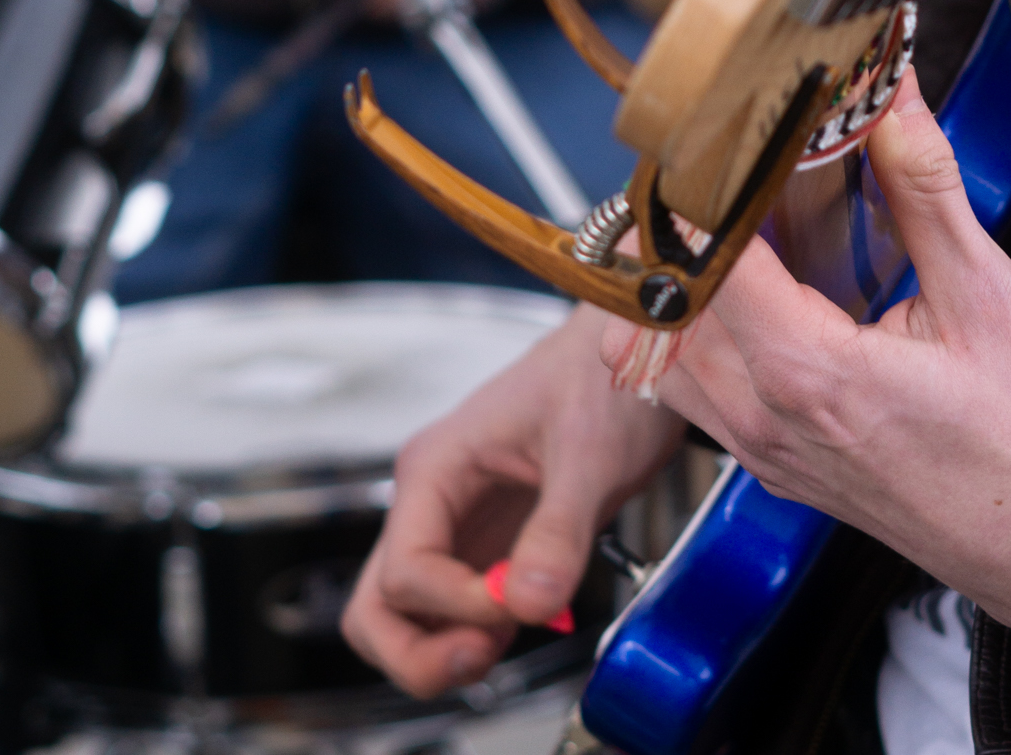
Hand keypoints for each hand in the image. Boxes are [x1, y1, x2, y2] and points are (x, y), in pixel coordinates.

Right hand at [343, 306, 683, 695]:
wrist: (635, 357)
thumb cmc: (601, 378)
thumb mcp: (589, 451)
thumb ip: (559, 528)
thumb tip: (530, 603)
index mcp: (436, 467)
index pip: (405, 570)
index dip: (456, 605)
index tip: (518, 600)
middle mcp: (432, 503)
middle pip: (375, 608)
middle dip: (416, 653)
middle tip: (481, 654)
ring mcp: (456, 530)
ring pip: (404, 620)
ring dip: (442, 652)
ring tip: (504, 641)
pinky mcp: (490, 550)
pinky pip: (456, 615)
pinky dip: (478, 638)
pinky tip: (528, 618)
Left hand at [611, 78, 1010, 646]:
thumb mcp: (986, 294)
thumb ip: (927, 189)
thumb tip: (894, 102)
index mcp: (812, 372)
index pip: (709, 262)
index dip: (704, 191)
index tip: (718, 139)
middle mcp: (767, 417)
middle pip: (671, 303)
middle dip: (687, 227)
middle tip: (719, 168)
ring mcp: (761, 450)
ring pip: (666, 354)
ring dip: (678, 287)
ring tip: (725, 229)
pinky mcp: (769, 465)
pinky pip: (693, 393)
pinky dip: (693, 337)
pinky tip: (742, 297)